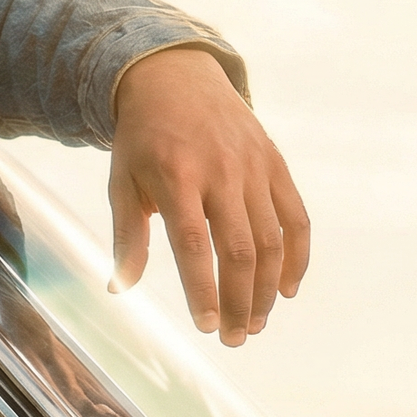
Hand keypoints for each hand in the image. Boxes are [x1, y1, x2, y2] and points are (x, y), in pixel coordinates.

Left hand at [109, 47, 309, 346]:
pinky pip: (295, 217)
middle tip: (236, 338)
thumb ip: (127, 236)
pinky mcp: (275, 164)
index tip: (206, 326)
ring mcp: (253, 167)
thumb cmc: (142, 140)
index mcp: (176, 177)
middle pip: (239, 248)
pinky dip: (296, 256)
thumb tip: (120, 288)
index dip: (203, 289)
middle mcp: (220, 171)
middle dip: (240, 300)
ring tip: (256, 323)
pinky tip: (287, 288)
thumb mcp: (122, 181)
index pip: (194, 244)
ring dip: (267, 288)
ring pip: (271, 239)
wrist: (175, 78)